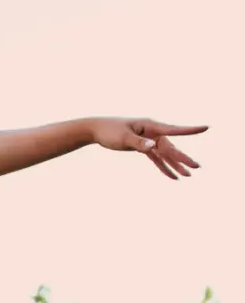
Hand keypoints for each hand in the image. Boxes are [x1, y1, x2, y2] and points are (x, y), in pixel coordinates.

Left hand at [91, 117, 207, 178]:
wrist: (96, 129)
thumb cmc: (109, 131)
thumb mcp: (123, 137)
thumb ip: (138, 142)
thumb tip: (153, 146)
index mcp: (150, 126)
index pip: (173, 130)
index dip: (189, 130)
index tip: (205, 128)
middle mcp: (153, 132)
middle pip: (170, 147)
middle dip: (183, 158)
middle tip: (196, 167)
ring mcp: (149, 140)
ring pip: (165, 154)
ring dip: (176, 165)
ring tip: (188, 175)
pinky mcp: (143, 146)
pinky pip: (156, 158)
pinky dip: (164, 167)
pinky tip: (173, 176)